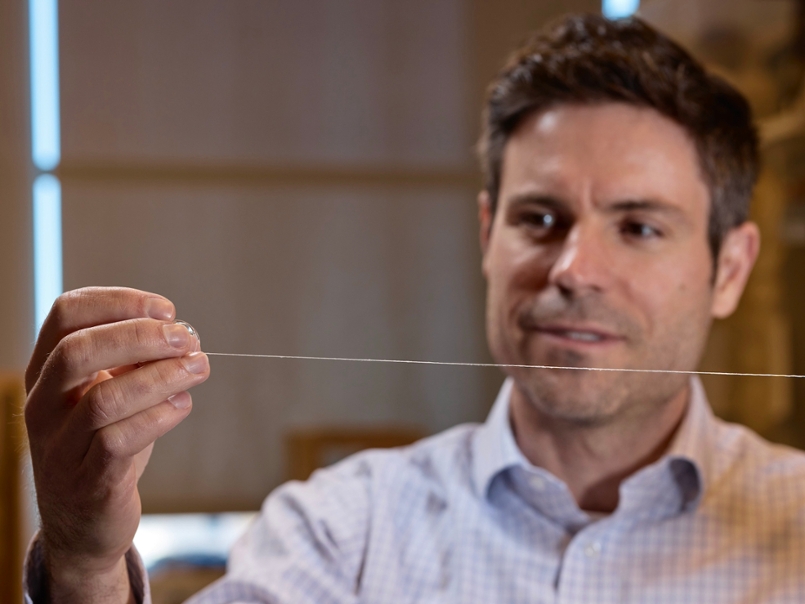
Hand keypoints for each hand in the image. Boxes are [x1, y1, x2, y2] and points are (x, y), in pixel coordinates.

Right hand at [24, 287, 210, 602]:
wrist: (84, 522)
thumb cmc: (103, 445)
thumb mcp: (112, 393)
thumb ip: (133, 361)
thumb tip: (177, 331)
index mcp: (46, 371)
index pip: (66, 314)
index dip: (119, 302)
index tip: (166, 309)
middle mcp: (43, 406)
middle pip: (78, 352)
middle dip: (140, 337)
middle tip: (186, 338)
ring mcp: (60, 446)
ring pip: (104, 400)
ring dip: (161, 377)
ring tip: (198, 368)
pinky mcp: (88, 482)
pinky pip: (120, 442)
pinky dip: (160, 417)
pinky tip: (182, 405)